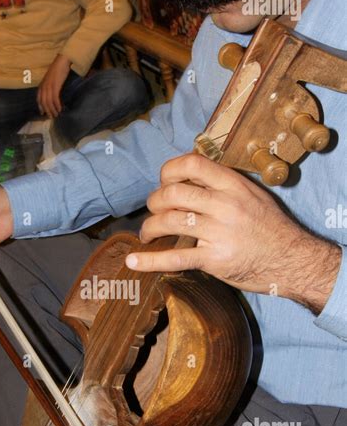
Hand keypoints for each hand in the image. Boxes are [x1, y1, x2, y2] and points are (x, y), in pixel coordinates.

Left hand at [37, 54, 71, 117]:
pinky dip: (57, 105)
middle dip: (47, 111)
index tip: (43, 113)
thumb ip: (50, 86)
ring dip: (52, 110)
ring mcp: (49, 86)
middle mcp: (43, 86)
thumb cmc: (58, 69)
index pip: (38, 99)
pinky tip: (60, 109)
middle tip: (52, 117)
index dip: (41, 107)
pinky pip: (54, 99)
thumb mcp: (51, 79)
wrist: (62, 61)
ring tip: (56, 115)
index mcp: (42, 85)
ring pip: (48, 102)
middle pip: (43, 102)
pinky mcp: (55, 86)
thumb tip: (53, 93)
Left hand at [126, 154, 341, 313]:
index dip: (168, 170)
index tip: (163, 181)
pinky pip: (175, 257)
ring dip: (150, 228)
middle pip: (173, 193)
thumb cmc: (271, 227)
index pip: (191, 163)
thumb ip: (223, 185)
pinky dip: (150, 261)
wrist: (291, 259)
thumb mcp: (253, 194)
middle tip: (154, 211)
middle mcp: (224, 204)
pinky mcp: (214, 259)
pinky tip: (133, 262)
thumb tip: (189, 176)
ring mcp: (218, 232)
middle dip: (155, 201)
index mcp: (233, 184)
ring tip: (147, 234)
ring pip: (169, 221)